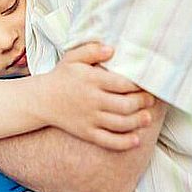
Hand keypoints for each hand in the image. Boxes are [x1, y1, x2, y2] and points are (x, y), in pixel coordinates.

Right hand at [40, 43, 154, 150]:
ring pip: (121, 124)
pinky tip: (136, 139)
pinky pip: (108, 141)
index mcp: (91, 80)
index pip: (123, 83)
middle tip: (150, 100)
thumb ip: (91, 50)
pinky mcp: (86, 133)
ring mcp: (89, 118)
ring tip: (147, 117)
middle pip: (126, 105)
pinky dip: (124, 143)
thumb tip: (112, 49)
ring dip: (138, 121)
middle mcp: (92, 100)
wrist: (42, 100)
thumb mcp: (73, 58)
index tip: (147, 84)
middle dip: (143, 103)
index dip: (139, 85)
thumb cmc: (62, 77)